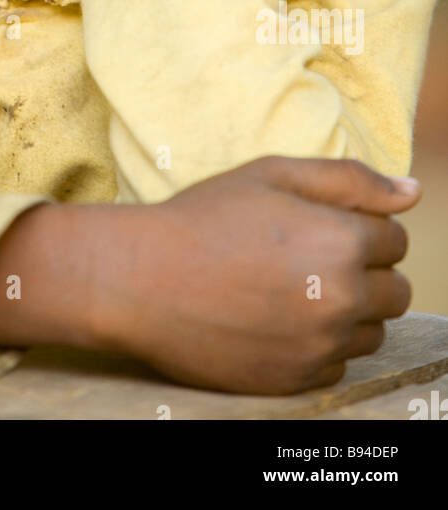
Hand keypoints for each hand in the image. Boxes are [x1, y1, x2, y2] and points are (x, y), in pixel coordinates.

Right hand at [93, 157, 417, 395]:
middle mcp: (340, 299)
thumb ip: (349, 180)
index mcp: (340, 241)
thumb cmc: (205, 217)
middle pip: (395, 291)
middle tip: (309, 257)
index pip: (395, 240)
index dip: (360, 227)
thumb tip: (413, 194)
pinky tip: (275, 319)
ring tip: (291, 289)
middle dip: (364, 272)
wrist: (141, 279)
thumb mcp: (273, 174)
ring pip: (371, 332)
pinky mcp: (296, 381)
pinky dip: (318, 345)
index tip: (319, 226)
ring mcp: (319, 346)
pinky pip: (337, 365)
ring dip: (347, 311)